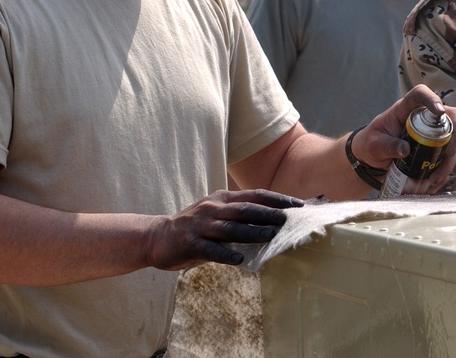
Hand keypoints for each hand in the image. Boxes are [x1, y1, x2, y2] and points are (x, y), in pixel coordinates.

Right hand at [146, 189, 302, 270]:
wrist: (157, 237)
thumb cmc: (196, 227)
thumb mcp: (218, 213)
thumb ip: (241, 215)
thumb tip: (275, 221)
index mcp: (223, 198)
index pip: (255, 195)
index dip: (277, 199)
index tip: (298, 204)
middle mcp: (213, 208)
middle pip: (245, 209)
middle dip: (268, 214)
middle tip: (288, 220)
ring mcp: (201, 226)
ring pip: (230, 228)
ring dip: (251, 232)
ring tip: (269, 236)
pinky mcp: (190, 243)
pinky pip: (211, 250)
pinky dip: (226, 254)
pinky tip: (239, 260)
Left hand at [351, 85, 455, 193]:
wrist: (372, 159)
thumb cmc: (371, 144)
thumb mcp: (374, 145)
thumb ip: (387, 146)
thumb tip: (405, 150)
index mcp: (405, 109)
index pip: (421, 94)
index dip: (432, 99)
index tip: (439, 112)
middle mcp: (423, 117)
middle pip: (449, 116)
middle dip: (455, 134)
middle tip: (449, 153)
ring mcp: (432, 132)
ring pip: (452, 139)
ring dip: (449, 160)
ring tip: (435, 179)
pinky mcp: (435, 148)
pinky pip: (447, 157)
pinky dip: (444, 170)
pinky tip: (434, 183)